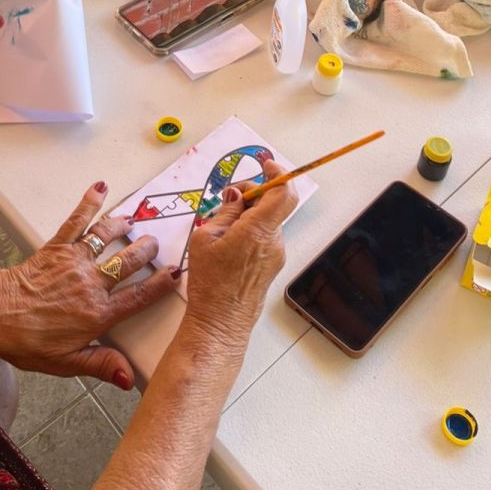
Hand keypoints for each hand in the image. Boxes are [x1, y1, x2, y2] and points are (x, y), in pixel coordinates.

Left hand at [0, 182, 177, 387]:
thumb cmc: (28, 343)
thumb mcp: (67, 363)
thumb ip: (102, 365)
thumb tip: (130, 379)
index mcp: (99, 314)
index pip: (139, 297)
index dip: (161, 284)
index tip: (176, 273)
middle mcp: (92, 284)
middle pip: (129, 261)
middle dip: (146, 250)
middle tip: (154, 244)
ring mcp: (75, 262)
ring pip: (107, 237)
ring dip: (123, 226)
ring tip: (132, 222)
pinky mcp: (57, 247)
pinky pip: (77, 221)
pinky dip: (89, 202)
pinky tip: (99, 187)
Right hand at [183, 160, 297, 350]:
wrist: (220, 323)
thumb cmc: (210, 284)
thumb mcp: (206, 237)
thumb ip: (226, 210)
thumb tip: (237, 194)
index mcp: (258, 231)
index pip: (284, 193)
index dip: (278, 174)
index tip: (265, 166)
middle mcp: (274, 242)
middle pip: (273, 204)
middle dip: (253, 194)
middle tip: (229, 197)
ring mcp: (276, 255)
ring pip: (268, 221)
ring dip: (250, 214)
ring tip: (222, 227)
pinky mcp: (272, 265)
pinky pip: (265, 237)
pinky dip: (251, 230)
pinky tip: (229, 242)